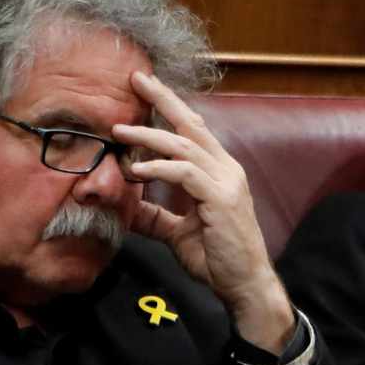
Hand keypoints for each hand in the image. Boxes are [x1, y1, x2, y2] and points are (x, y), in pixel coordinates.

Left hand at [115, 72, 295, 352]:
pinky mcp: (220, 199)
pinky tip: (136, 169)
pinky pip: (185, 173)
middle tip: (136, 79)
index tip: (144, 89)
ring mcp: (226, 182)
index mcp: (220, 171)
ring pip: (184, 145)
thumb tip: (127, 207)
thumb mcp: (178, 233)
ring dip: (149, 135)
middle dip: (163, 98)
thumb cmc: (218, 259)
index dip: (170, 106)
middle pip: (192, 123)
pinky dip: (158, 168)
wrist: (245, 285)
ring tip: (120, 131)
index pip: (193, 129)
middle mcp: (226, 168)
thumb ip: (156, 216)